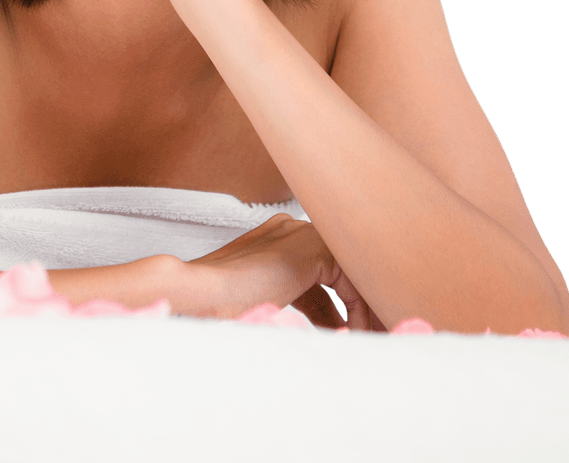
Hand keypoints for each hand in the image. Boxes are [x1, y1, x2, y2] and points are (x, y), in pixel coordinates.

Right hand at [182, 213, 385, 330]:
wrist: (201, 291)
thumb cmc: (223, 300)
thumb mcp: (273, 299)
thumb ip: (306, 303)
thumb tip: (337, 323)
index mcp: (279, 237)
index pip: (324, 271)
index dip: (340, 306)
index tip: (350, 332)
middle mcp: (293, 229)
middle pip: (341, 269)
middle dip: (357, 305)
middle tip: (368, 335)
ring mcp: (301, 234)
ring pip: (350, 272)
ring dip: (361, 309)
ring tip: (364, 339)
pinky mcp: (310, 248)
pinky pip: (350, 280)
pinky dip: (355, 309)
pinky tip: (351, 334)